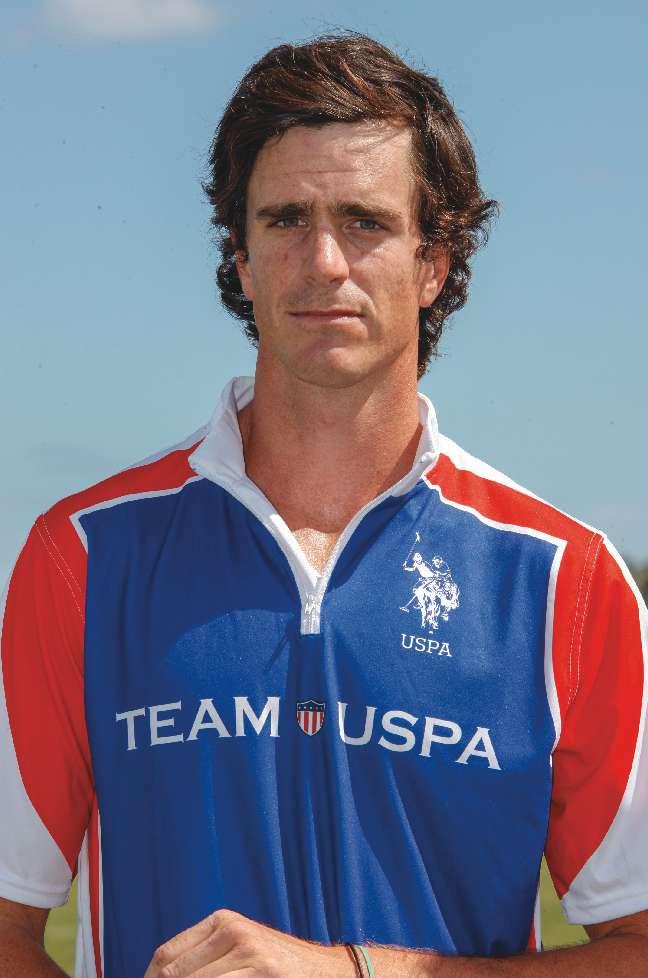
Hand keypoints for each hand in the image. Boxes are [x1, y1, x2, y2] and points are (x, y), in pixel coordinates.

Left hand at [143, 908, 353, 977]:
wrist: (326, 972)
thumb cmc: (278, 967)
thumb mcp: (241, 949)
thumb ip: (207, 957)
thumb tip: (159, 976)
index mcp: (222, 921)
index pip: (166, 955)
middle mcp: (232, 931)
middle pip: (174, 974)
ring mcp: (248, 952)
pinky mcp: (262, 971)